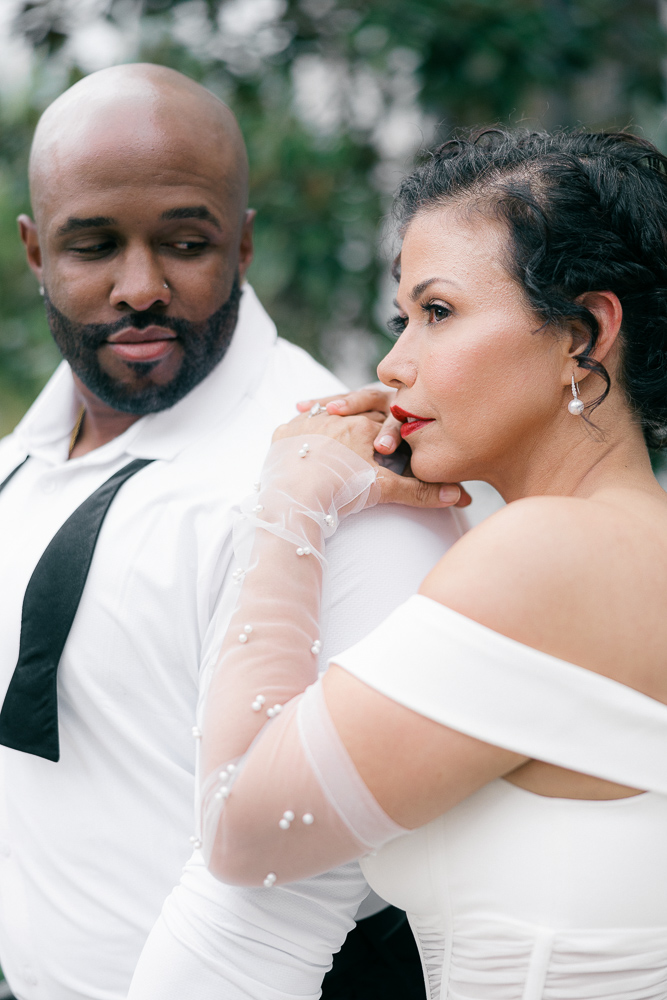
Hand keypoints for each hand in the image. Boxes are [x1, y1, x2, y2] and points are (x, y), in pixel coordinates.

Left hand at [295, 387, 470, 508]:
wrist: (295, 495)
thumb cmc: (343, 490)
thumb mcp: (384, 489)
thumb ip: (419, 492)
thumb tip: (456, 497)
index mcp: (366, 425)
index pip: (386, 419)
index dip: (394, 427)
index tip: (398, 433)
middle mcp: (339, 416)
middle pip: (357, 409)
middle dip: (363, 413)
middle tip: (362, 419)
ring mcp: (309, 423)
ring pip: (325, 411)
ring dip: (329, 413)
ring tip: (328, 414)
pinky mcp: (284, 433)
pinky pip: (294, 423)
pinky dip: (300, 425)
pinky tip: (299, 425)